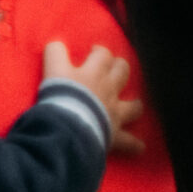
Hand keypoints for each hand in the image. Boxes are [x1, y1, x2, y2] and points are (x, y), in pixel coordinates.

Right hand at [42, 40, 144, 155]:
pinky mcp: (113, 133)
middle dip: (119, 68)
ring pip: (133, 105)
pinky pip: (128, 141)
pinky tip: (139, 147)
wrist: (68, 124)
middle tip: (112, 69)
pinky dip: (133, 144)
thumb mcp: (53, 69)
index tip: (93, 51)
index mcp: (93, 73)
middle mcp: (107, 89)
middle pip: (121, 73)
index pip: (101, 55)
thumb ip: (54, 53)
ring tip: (133, 104)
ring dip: (134, 104)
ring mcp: (112, 111)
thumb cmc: (59, 96)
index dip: (98, 51)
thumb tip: (56, 44)